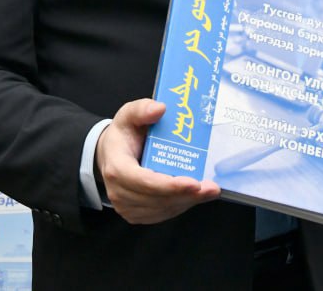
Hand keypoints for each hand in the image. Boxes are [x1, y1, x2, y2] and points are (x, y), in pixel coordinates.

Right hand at [95, 99, 220, 224]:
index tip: (194, 183)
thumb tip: (159, 108)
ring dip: (188, 201)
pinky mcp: (137, 214)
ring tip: (209, 191)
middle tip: (212, 188)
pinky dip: (182, 205)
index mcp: (117, 168)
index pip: (144, 182)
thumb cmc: (122, 135)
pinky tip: (195, 195)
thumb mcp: (128, 115)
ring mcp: (127, 207)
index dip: (170, 185)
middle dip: (187, 195)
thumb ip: (142, 109)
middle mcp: (119, 192)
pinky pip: (163, 213)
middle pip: (158, 199)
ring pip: (163, 209)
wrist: (110, 155)